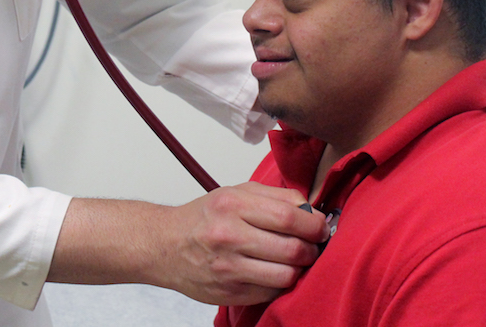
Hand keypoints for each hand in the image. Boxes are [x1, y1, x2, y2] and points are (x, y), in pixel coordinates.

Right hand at [153, 182, 327, 304]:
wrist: (164, 245)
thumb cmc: (203, 218)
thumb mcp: (234, 193)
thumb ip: (274, 196)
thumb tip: (310, 209)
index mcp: (232, 206)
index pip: (290, 217)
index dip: (315, 224)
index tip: (321, 226)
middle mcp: (229, 236)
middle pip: (293, 249)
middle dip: (313, 248)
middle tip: (313, 244)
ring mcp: (228, 268)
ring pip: (286, 275)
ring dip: (300, 268)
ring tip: (296, 259)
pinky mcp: (229, 293)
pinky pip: (271, 292)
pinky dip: (280, 282)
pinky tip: (274, 271)